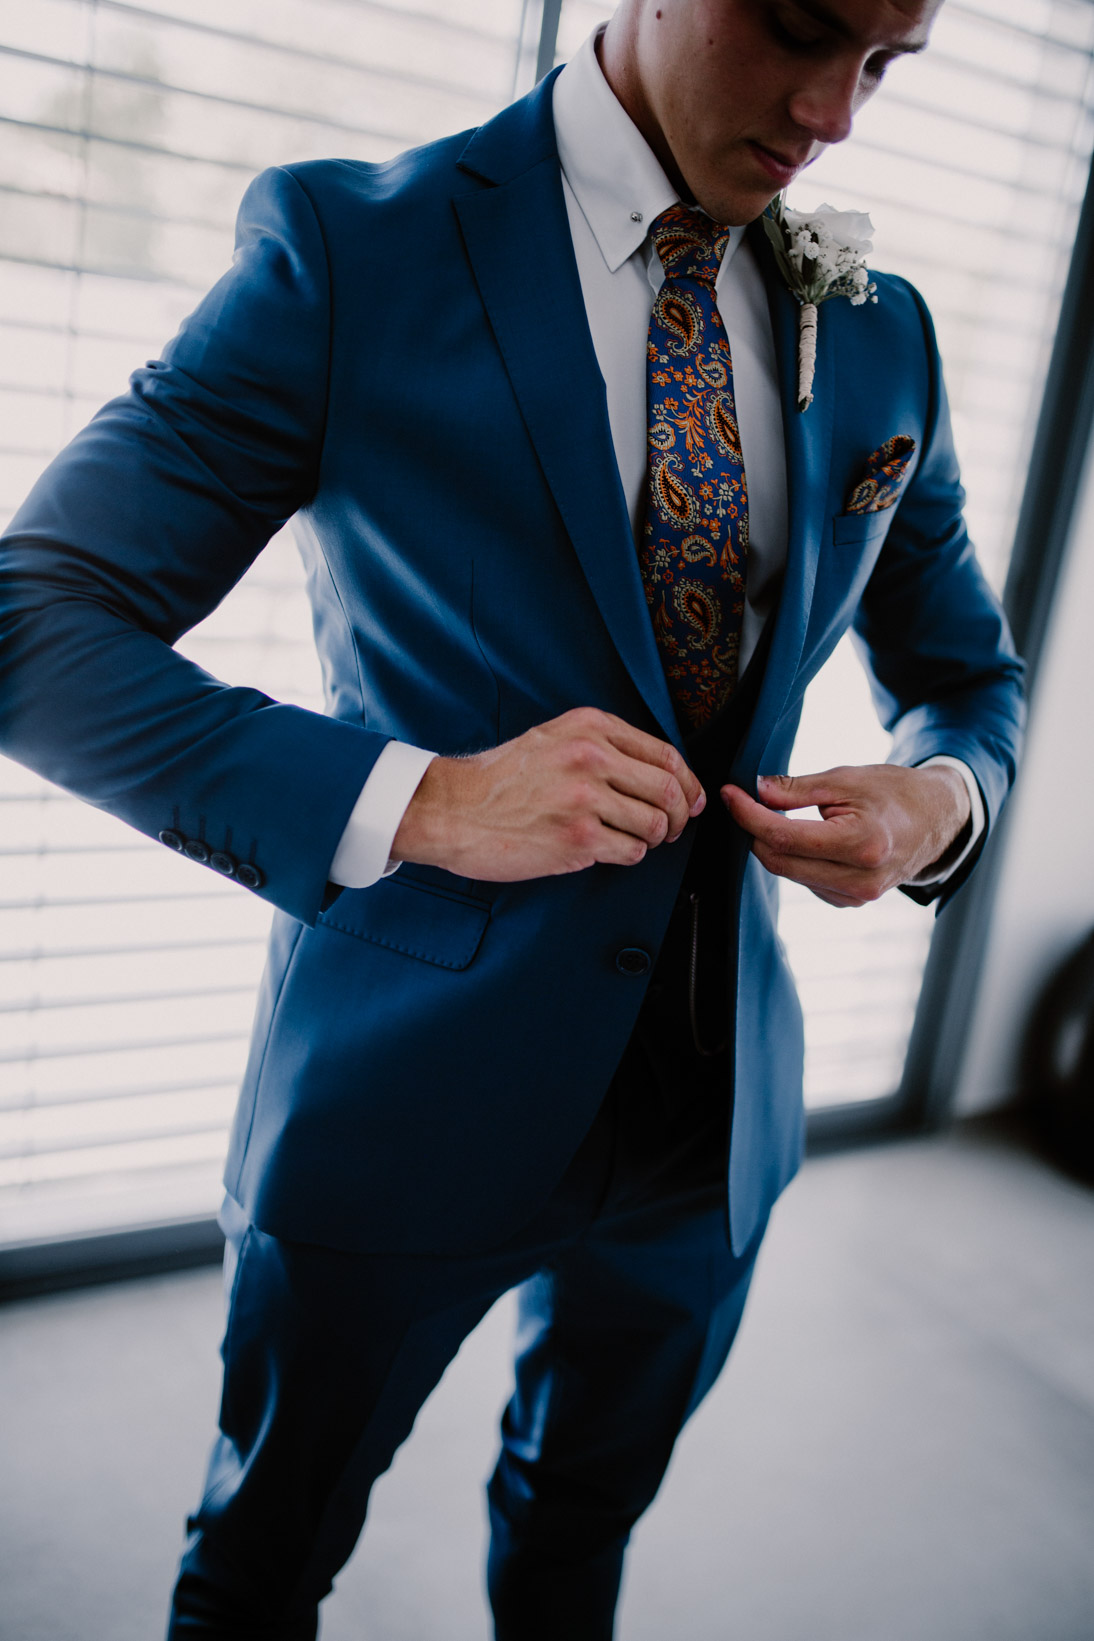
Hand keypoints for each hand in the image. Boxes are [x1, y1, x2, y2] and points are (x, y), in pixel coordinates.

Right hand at [392, 707, 705, 880]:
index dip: (688, 782)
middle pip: (669, 790)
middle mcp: (591, 758)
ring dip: (651, 839)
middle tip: (671, 828)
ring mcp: (585, 800)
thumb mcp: (551, 739)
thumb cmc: (499, 779)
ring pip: (653, 824)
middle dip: (680, 816)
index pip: (665, 754)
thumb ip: (601, 745)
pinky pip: (630, 852)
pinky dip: (627, 855)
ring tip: (632, 839)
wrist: (452, 809)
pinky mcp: (577, 839)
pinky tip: (608, 850)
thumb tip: (656, 771)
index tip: (691, 799)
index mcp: (590, 728)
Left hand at [720, 763, 970, 908]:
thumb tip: (755, 791)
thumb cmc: (892, 792)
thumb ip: (797, 789)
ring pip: (790, 874)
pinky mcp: (851, 903)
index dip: (749, 815)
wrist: (934, 820)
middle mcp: (860, 879)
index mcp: (861, 844)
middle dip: (756, 831)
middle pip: (780, 861)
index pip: (784, 836)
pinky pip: (806, 883)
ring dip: (776, 846)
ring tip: (783, 816)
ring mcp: (857, 897)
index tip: (731, 793)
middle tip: (748, 801)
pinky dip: (796, 860)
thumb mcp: (845, 779)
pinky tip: (809, 841)